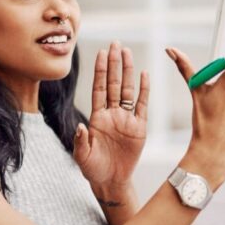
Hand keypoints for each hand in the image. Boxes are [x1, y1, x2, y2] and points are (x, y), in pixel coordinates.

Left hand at [74, 41, 149, 194]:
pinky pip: (142, 105)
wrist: (111, 181)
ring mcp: (126, 119)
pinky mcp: (139, 128)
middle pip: (114, 83)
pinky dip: (144, 90)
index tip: (101, 53)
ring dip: (128, 71)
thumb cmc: (94, 168)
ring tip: (127, 52)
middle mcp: (112, 114)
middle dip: (114, 63)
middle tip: (115, 43)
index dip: (101, 71)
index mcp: (97, 117)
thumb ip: (80, 141)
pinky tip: (144, 74)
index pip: (99, 88)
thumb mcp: (82, 156)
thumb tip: (80, 127)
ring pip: (128, 90)